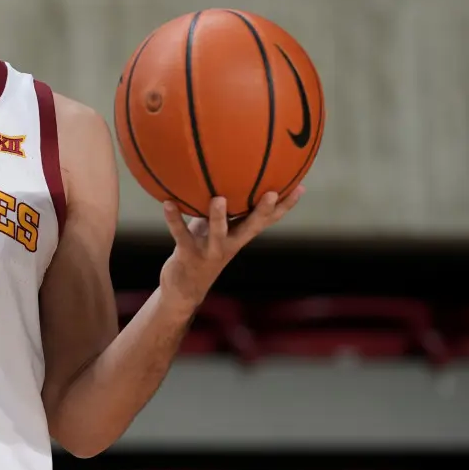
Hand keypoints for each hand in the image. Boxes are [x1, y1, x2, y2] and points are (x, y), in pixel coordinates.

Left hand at [159, 186, 304, 304]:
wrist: (184, 290)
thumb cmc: (202, 250)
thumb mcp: (215, 229)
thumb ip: (222, 209)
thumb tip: (224, 179)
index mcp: (239, 236)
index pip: (267, 220)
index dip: (285, 206)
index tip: (300, 187)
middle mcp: (230, 244)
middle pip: (252, 227)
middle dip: (263, 211)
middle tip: (273, 192)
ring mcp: (210, 251)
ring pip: (218, 233)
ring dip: (218, 217)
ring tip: (219, 199)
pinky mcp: (188, 255)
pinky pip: (181, 235)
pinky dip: (173, 219)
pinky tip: (167, 203)